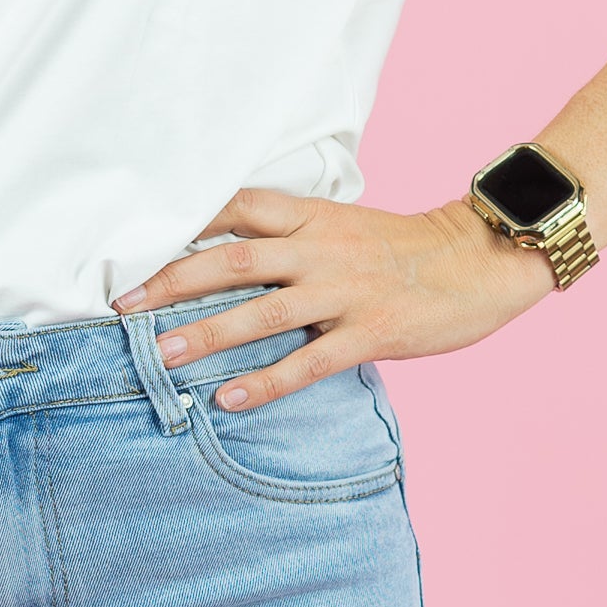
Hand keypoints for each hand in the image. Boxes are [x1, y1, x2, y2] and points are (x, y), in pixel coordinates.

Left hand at [114, 185, 555, 405]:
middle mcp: (321, 250)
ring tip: (161, 355)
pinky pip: (308, 363)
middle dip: (172, 281)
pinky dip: (265, 382)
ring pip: (262, 310)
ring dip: (207, 333)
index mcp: (313, 219)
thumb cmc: (408, 249)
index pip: (237, 206)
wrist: (483, 260)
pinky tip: (229, 399)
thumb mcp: (345, 226)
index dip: (183, 221)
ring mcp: (345, 292)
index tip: (135, 242)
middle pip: (232, 258)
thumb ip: (294, 236)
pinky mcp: (370, 333)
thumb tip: (229, 255)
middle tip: (123, 305)